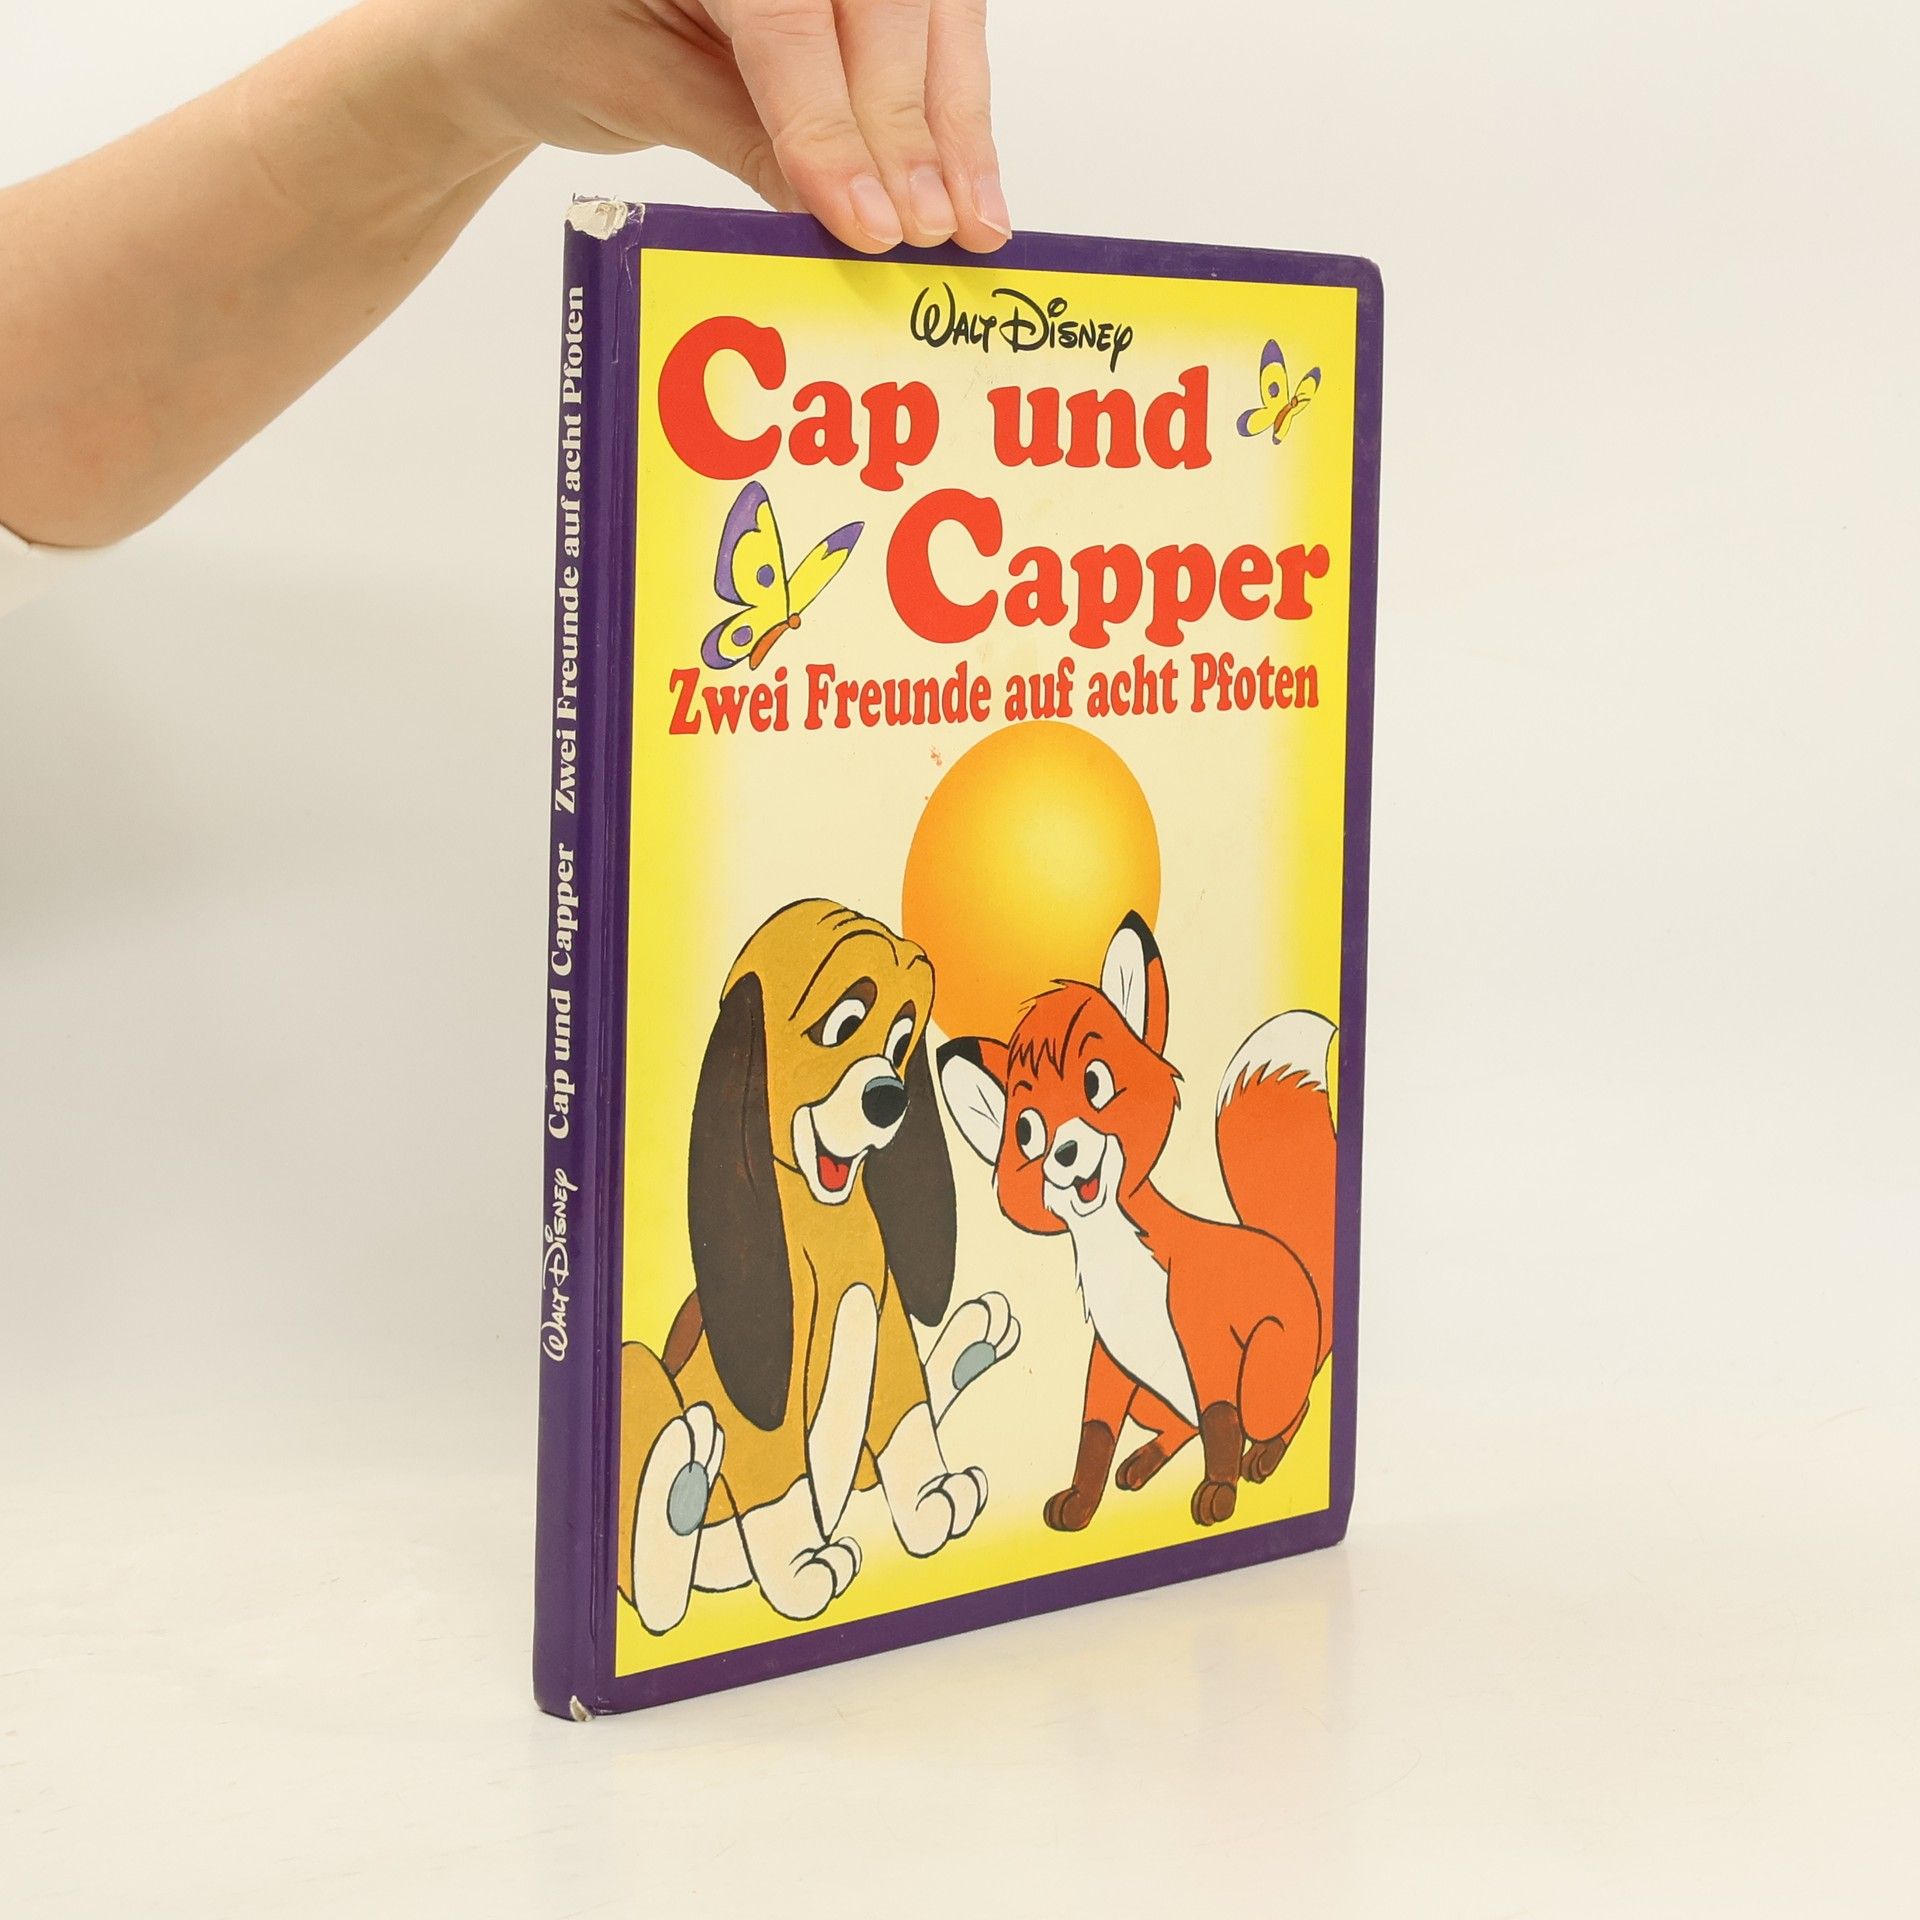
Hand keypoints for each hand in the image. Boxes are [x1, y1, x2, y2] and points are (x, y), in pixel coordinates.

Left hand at [417, 0, 1009, 251]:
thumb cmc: (555, 36)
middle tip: (925, 229)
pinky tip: (968, 182)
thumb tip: (845, 215)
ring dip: (956, 122)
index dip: (831, 123)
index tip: (865, 219)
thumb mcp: (632, 88)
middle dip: (909, 128)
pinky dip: (954, 105)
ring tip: (970, 223)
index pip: (785, 18)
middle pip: (881, 5)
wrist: (524, 17)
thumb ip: (741, 136)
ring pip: (930, 10)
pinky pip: (932, 25)